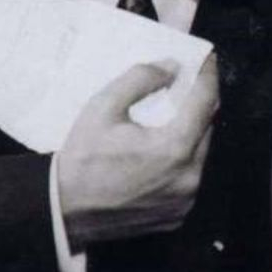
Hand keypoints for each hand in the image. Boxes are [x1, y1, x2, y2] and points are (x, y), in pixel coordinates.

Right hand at [56, 56, 218, 246]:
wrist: (64, 210)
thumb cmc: (82, 159)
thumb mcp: (103, 107)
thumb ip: (141, 79)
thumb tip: (172, 67)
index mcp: (174, 149)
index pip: (205, 101)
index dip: (207, 75)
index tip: (206, 58)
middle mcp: (189, 177)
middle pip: (207, 127)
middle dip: (199, 102)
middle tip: (187, 83)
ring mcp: (185, 199)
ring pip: (200, 153)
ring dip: (191, 131)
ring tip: (173, 115)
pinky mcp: (177, 214)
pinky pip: (189, 177)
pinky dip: (182, 160)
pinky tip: (162, 150)